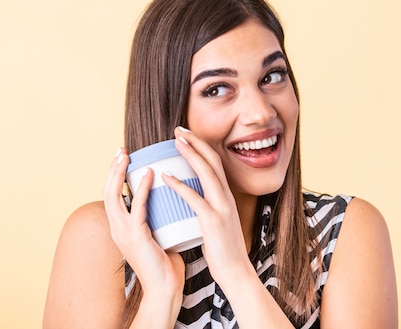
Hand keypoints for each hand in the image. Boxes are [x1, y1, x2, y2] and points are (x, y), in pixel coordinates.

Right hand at [103, 149, 184, 302]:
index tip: (123, 157)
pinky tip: (149, 173)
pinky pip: (137, 207)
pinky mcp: (135, 236)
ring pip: (113, 196)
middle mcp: (116, 228)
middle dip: (112, 169)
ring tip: (126, 156)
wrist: (165, 287)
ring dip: (119, 173)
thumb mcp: (155, 233)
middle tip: (121, 150)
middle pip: (107, 191)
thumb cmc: (164, 262)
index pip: (111, 196)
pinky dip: (142, 188)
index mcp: (120, 227)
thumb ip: (155, 217)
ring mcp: (123, 232)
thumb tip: (167, 197)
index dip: (114, 176)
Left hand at [162, 127, 255, 287]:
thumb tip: (192, 196)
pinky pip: (195, 198)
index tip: (186, 134)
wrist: (235, 271)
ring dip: (191, 154)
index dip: (202, 146)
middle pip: (213, 161)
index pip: (216, 163)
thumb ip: (208, 206)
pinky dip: (180, 185)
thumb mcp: (218, 220)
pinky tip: (166, 177)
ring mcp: (221, 207)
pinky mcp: (213, 221)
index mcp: (226, 196)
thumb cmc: (222, 249)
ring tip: (175, 142)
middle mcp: (226, 197)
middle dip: (196, 142)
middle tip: (178, 130)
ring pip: (207, 173)